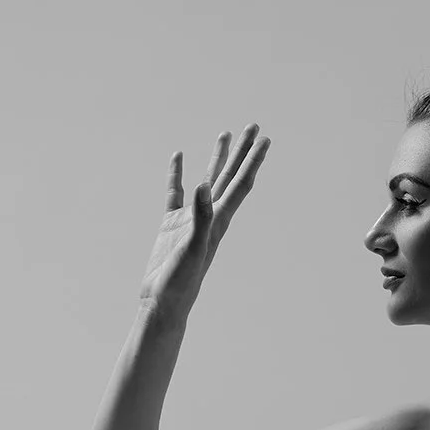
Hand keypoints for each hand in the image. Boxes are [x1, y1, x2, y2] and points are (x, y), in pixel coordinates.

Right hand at [138, 123, 270, 316]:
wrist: (163, 303)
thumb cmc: (182, 282)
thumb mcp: (193, 247)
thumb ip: (201, 216)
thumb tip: (205, 186)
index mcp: (220, 220)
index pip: (241, 184)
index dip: (254, 161)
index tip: (265, 139)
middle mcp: (210, 217)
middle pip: (231, 176)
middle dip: (243, 151)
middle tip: (254, 126)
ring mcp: (190, 220)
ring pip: (208, 181)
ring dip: (218, 159)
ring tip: (224, 135)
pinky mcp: (171, 226)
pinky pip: (176, 193)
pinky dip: (177, 174)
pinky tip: (178, 156)